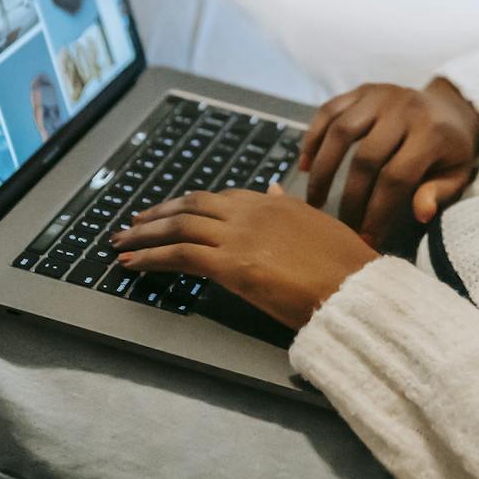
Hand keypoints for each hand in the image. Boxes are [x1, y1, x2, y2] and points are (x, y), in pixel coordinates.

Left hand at [110, 185, 378, 328]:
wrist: (356, 288)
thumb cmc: (346, 266)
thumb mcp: (319, 226)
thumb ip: (291, 208)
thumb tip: (275, 190)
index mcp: (274, 203)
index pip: (220, 198)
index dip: (189, 205)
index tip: (170, 211)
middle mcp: (252, 211)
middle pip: (191, 205)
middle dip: (157, 213)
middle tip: (133, 223)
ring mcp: (239, 235)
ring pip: (179, 226)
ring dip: (145, 234)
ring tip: (122, 242)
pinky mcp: (231, 264)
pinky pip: (180, 255)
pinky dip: (150, 257)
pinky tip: (133, 263)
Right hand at [299, 78, 478, 243]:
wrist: (451, 105)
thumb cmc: (452, 148)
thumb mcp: (458, 173)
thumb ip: (439, 192)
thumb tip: (421, 213)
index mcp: (431, 134)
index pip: (397, 178)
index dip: (378, 212)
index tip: (365, 239)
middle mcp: (404, 109)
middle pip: (366, 158)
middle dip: (350, 198)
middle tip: (339, 226)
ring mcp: (380, 95)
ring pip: (341, 131)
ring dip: (323, 169)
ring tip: (314, 201)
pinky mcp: (362, 89)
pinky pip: (329, 110)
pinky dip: (313, 137)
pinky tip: (305, 164)